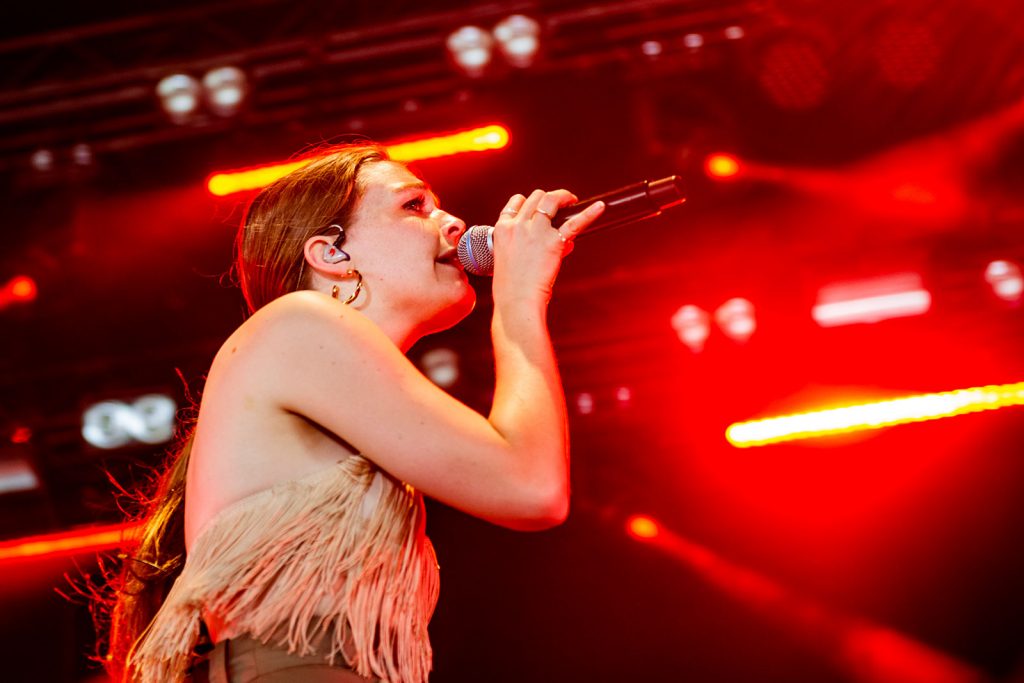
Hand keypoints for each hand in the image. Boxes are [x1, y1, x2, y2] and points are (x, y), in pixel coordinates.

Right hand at [491, 189, 604, 305]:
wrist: (516, 301)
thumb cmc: (512, 287)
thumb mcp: (509, 259)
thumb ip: (527, 245)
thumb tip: (560, 240)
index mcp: (502, 229)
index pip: (516, 203)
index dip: (529, 202)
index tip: (538, 207)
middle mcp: (518, 225)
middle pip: (536, 197)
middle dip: (549, 199)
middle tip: (560, 205)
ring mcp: (536, 231)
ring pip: (550, 199)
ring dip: (563, 197)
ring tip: (572, 202)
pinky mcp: (554, 242)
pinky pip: (575, 223)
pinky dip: (589, 213)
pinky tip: (599, 208)